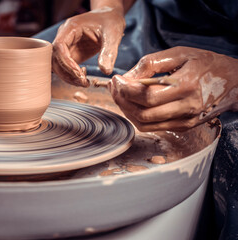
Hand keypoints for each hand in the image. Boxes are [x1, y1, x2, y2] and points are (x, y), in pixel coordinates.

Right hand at [52, 6, 124, 86]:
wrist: (109, 19)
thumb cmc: (110, 22)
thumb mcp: (112, 35)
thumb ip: (108, 53)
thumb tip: (106, 71)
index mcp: (71, 28)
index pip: (59, 46)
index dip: (66, 61)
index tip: (78, 73)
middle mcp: (64, 37)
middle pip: (55, 58)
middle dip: (67, 73)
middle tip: (83, 82)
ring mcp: (67, 46)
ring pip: (58, 65)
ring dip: (68, 77)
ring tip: (85, 83)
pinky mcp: (72, 54)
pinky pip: (65, 68)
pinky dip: (72, 76)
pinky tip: (84, 79)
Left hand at [108, 46, 237, 130]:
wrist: (234, 82)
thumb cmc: (206, 64)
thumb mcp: (180, 53)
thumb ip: (151, 63)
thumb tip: (127, 77)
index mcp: (186, 86)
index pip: (146, 96)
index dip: (125, 90)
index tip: (116, 80)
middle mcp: (186, 107)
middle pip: (142, 113)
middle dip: (121, 100)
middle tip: (115, 87)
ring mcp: (185, 120)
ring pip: (144, 124)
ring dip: (126, 110)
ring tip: (120, 95)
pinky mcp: (183, 127)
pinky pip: (152, 127)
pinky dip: (136, 117)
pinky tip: (132, 104)